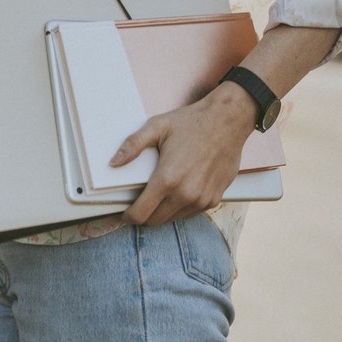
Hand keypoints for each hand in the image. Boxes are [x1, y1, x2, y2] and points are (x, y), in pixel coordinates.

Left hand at [113, 83, 257, 226]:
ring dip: (164, 211)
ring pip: (173, 219)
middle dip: (144, 214)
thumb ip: (132, 145)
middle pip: (155, 221)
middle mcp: (185, 194)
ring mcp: (201, 199)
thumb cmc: (193, 122)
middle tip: (142, 200)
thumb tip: (113, 163)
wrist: (228, 120)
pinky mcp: (214, 199)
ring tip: (162, 192)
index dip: (128, 216)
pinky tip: (180, 190)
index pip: (140, 214)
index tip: (125, 212)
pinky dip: (181, 207)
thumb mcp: (157, 127)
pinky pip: (190, 213)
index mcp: (167, 179)